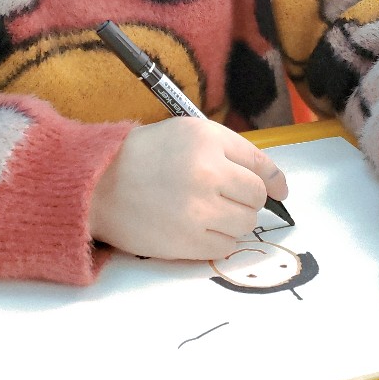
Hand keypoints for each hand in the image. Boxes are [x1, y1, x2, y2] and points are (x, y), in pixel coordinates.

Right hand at [88, 117, 287, 259]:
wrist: (99, 184)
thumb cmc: (146, 154)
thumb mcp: (188, 133)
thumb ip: (230, 150)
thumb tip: (273, 184)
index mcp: (208, 140)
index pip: (260, 165)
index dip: (274, 180)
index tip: (279, 190)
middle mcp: (208, 173)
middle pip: (256, 197)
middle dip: (248, 199)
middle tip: (227, 198)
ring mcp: (198, 210)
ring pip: (245, 224)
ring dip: (235, 220)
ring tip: (210, 211)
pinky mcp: (188, 241)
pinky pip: (226, 246)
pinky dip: (219, 239)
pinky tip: (199, 226)